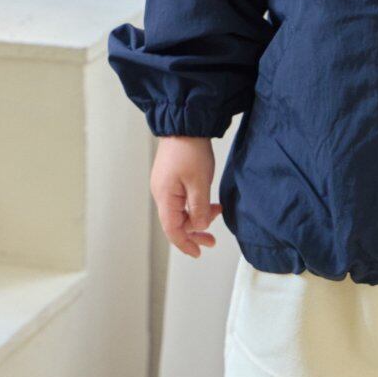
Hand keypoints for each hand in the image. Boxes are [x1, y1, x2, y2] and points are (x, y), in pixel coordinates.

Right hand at [151, 136, 222, 257]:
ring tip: (216, 215)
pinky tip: (209, 202)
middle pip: (176, 222)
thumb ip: (199, 208)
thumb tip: (199, 226)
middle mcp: (161, 193)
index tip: (197, 252)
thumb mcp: (199, 182)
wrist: (185, 124)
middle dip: (194, 232)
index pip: (173, 230)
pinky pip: (182, 199)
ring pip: (180, 210)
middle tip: (211, 241)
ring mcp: (165, 185)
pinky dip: (195, 204)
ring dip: (197, 217)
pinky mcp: (172, 177)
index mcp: (165, 197)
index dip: (185, 243)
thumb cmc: (190, 150)